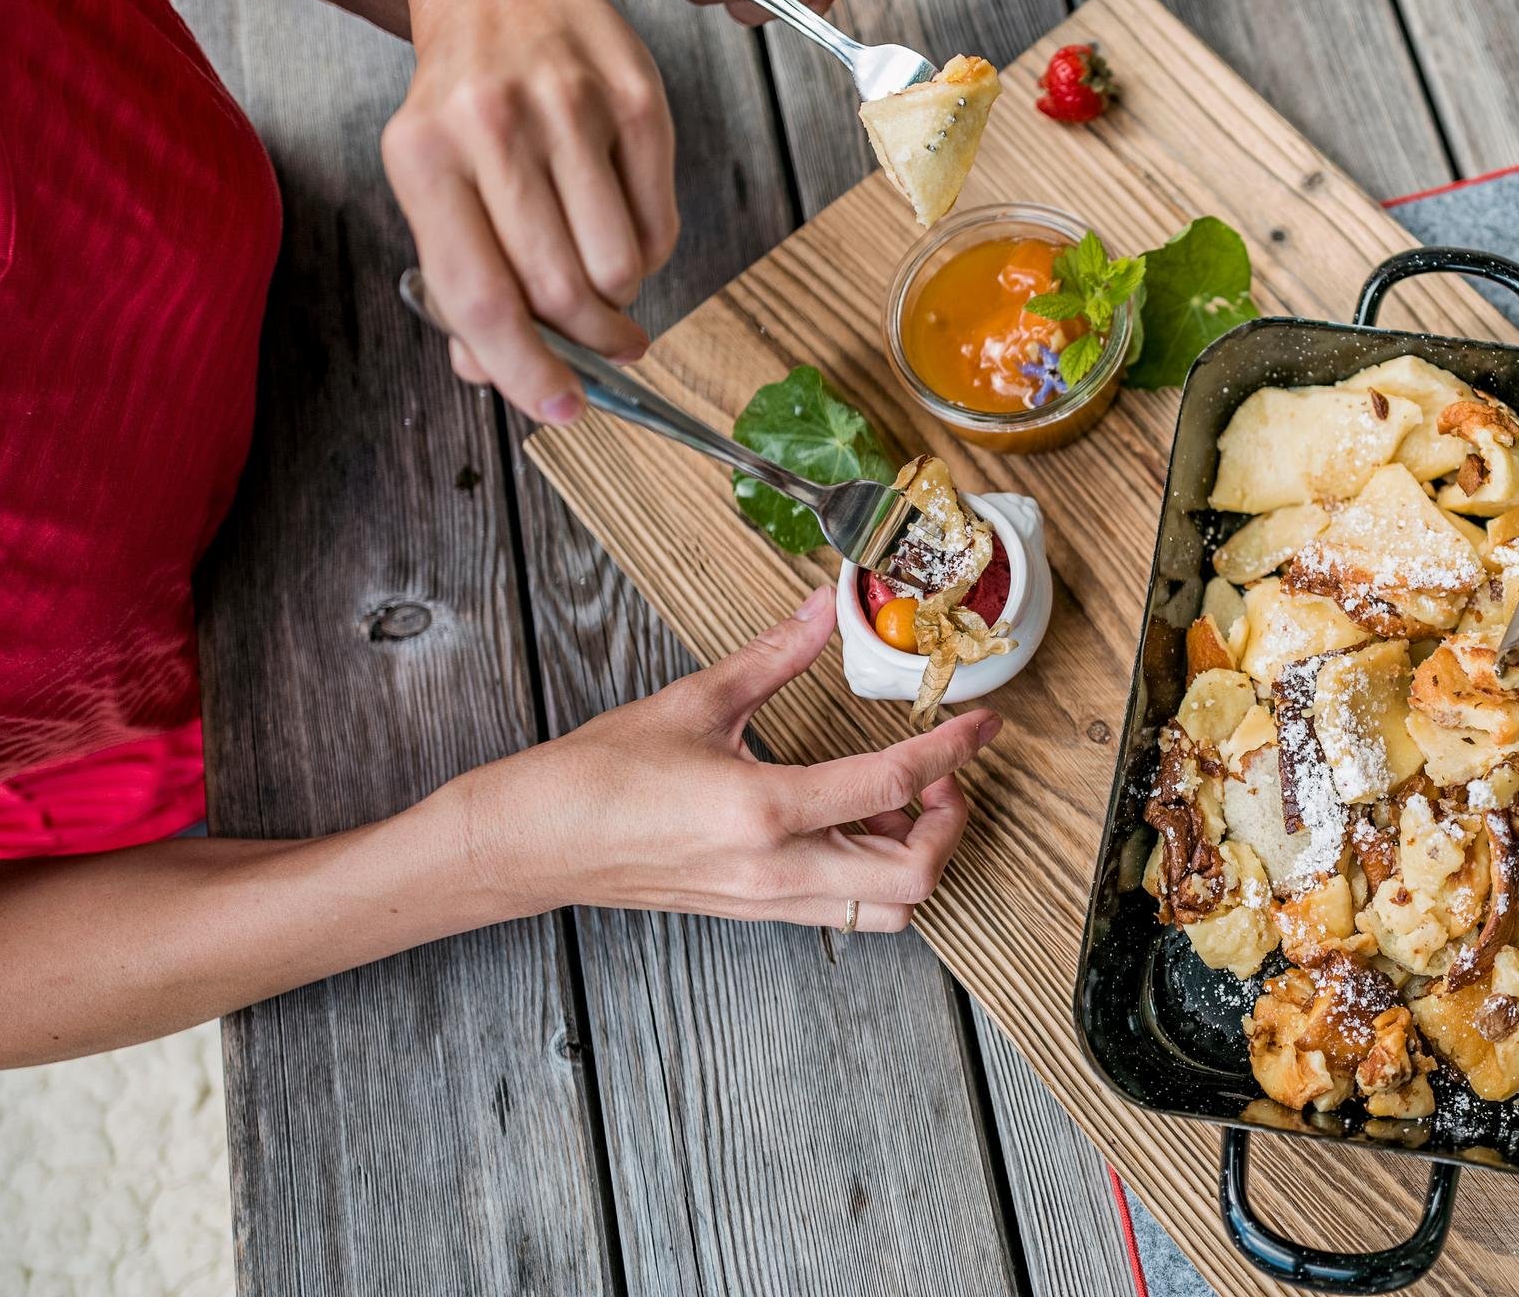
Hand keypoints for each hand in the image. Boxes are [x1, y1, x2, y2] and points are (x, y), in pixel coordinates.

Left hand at [382, 0, 677, 423]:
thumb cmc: (461, 99)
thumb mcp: (432, 179)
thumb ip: (462, 276)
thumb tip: (497, 371)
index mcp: (424, 157)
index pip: (481, 295)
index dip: (524, 370)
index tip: (560, 410)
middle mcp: (496, 127)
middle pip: (560, 289)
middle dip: (589, 342)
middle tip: (604, 350)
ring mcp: (572, 107)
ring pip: (618, 264)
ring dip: (621, 299)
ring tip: (606, 279)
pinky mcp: (638, 96)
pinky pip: (660, 222)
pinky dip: (649, 251)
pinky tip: (623, 228)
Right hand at [455, 592, 992, 929]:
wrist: (536, 843)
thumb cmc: (598, 776)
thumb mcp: (696, 700)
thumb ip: (774, 655)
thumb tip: (820, 608)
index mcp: (763, 808)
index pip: (892, 783)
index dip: (953, 751)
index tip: (982, 724)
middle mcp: (775, 868)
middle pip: (914, 878)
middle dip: (950, 826)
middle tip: (943, 776)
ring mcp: (766, 899)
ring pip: (886, 910)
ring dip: (916, 857)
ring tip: (901, 800)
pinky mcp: (755, 910)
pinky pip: (843, 910)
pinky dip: (873, 873)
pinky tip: (854, 821)